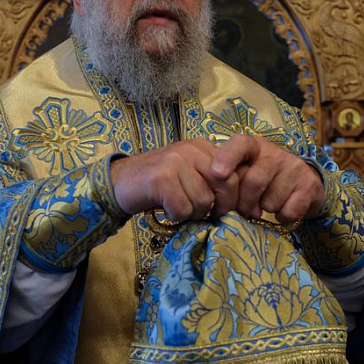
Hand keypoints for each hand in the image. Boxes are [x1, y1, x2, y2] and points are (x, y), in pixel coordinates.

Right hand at [110, 139, 239, 221]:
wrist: (119, 182)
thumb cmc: (159, 184)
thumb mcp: (190, 174)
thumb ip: (213, 181)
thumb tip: (244, 205)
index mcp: (202, 147)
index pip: (235, 174)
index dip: (233, 198)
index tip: (222, 210)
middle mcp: (191, 149)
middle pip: (225, 186)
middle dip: (217, 208)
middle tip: (201, 214)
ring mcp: (176, 161)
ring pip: (204, 201)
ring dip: (191, 213)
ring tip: (177, 207)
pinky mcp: (162, 178)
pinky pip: (183, 209)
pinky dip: (175, 216)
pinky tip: (165, 209)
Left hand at [210, 135, 325, 223]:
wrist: (303, 185)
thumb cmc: (264, 179)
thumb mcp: (245, 172)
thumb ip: (231, 181)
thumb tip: (219, 203)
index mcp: (253, 147)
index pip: (240, 144)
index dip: (227, 158)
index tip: (217, 174)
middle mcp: (275, 153)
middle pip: (253, 181)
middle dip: (245, 203)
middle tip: (244, 210)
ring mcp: (294, 167)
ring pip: (270, 201)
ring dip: (264, 210)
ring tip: (266, 205)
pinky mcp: (309, 185)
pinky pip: (289, 211)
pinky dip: (282, 218)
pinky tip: (282, 211)